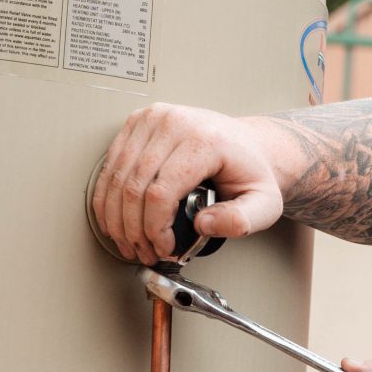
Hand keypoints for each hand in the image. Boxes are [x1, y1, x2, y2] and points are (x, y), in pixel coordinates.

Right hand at [91, 104, 290, 261]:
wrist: (248, 144)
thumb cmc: (251, 171)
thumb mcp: (264, 203)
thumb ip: (241, 220)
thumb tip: (204, 225)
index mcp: (205, 141)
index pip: (161, 191)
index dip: (154, 228)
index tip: (163, 247)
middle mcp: (175, 123)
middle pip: (134, 186)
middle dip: (133, 229)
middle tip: (143, 251)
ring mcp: (153, 119)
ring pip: (117, 176)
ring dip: (116, 217)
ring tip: (128, 242)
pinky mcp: (139, 121)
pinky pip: (112, 164)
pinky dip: (107, 196)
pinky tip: (115, 219)